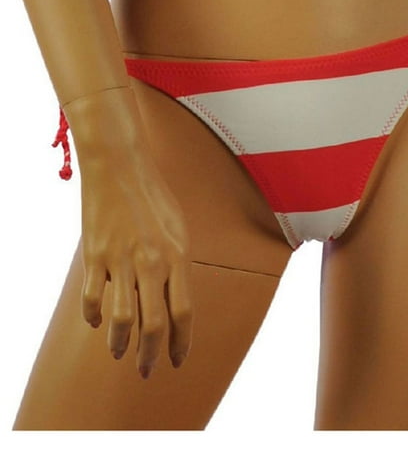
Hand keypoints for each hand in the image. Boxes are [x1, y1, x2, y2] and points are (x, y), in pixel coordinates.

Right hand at [67, 88, 192, 379]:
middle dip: (151, 355)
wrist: (120, 167)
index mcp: (178, 257)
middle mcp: (152, 263)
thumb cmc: (153, 198)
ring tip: (120, 354)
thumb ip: (178, 266)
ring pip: (122, 319)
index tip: (177, 360)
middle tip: (147, 371)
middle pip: (155, 324)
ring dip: (120, 343)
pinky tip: (94, 322)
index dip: (181, 342)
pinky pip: (92, 298)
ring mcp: (122, 261)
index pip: (184, 312)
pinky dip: (92, 316)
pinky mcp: (95, 256)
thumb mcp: (178, 230)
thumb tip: (174, 299)